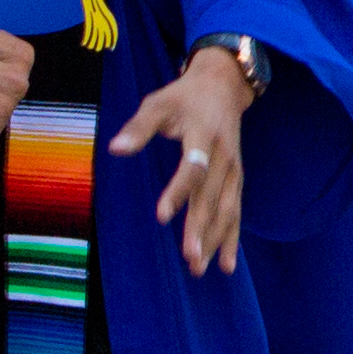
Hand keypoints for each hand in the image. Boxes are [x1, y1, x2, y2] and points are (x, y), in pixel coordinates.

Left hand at [108, 47, 260, 273]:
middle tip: (190, 258)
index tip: (162, 217)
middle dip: (201, 229)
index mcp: (204, 135)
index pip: (193, 167)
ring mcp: (234, 169)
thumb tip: (115, 149)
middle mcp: (224, 155)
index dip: (178, 192)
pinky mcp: (237, 178)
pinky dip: (232, 238)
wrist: (224, 86)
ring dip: (216, 240)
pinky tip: (226, 265)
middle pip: (212, 196)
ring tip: (200, 268)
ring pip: (227, 209)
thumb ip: (139, 127)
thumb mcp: (159, 103)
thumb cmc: (184, 97)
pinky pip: (236, 211)